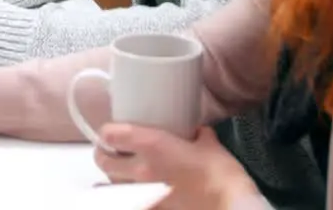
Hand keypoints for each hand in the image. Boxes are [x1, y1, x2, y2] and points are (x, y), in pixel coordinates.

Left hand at [94, 125, 259, 209]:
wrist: (230, 207)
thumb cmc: (221, 175)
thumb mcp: (210, 145)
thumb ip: (198, 135)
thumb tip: (196, 131)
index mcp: (152, 145)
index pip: (110, 134)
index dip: (108, 131)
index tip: (112, 131)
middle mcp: (141, 170)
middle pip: (103, 161)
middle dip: (104, 154)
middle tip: (112, 151)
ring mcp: (144, 195)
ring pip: (111, 185)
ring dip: (113, 178)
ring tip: (122, 174)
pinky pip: (130, 203)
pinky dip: (129, 197)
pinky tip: (136, 195)